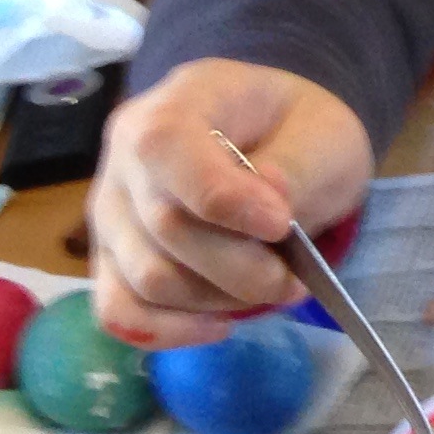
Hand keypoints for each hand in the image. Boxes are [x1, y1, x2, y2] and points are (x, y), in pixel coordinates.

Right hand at [88, 61, 369, 346]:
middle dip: (241, 266)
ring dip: (219, 298)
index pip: (166, 149)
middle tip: (294, 279)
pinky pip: (119, 309)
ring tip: (272, 288)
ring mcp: (111, 212)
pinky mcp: (112, 260)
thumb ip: (293, 167)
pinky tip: (221, 325)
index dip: (223, 198)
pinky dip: (170, 330)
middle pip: (165, 227)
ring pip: (146, 277)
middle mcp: (124, 157)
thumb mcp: (321, 135)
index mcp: (176, 103)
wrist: (282, 144)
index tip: (281, 225)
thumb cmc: (300, 132)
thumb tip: (266, 201)